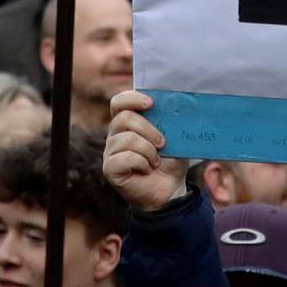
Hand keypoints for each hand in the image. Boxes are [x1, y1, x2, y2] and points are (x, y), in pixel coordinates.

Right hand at [103, 87, 188, 212]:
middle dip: (148, 129)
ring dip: (148, 150)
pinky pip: (124, 157)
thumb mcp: (174, 136)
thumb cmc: (170, 160)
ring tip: (155, 160)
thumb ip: (169, 119)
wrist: (170, 188)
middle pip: (124, 118)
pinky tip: (147, 169)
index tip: (151, 103)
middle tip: (163, 143)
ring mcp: (111, 152)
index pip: (119, 102)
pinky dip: (142, 163)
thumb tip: (177, 103)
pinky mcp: (109, 168)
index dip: (132, 98)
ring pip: (127, 138)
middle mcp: (115, 134)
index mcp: (128, 122)